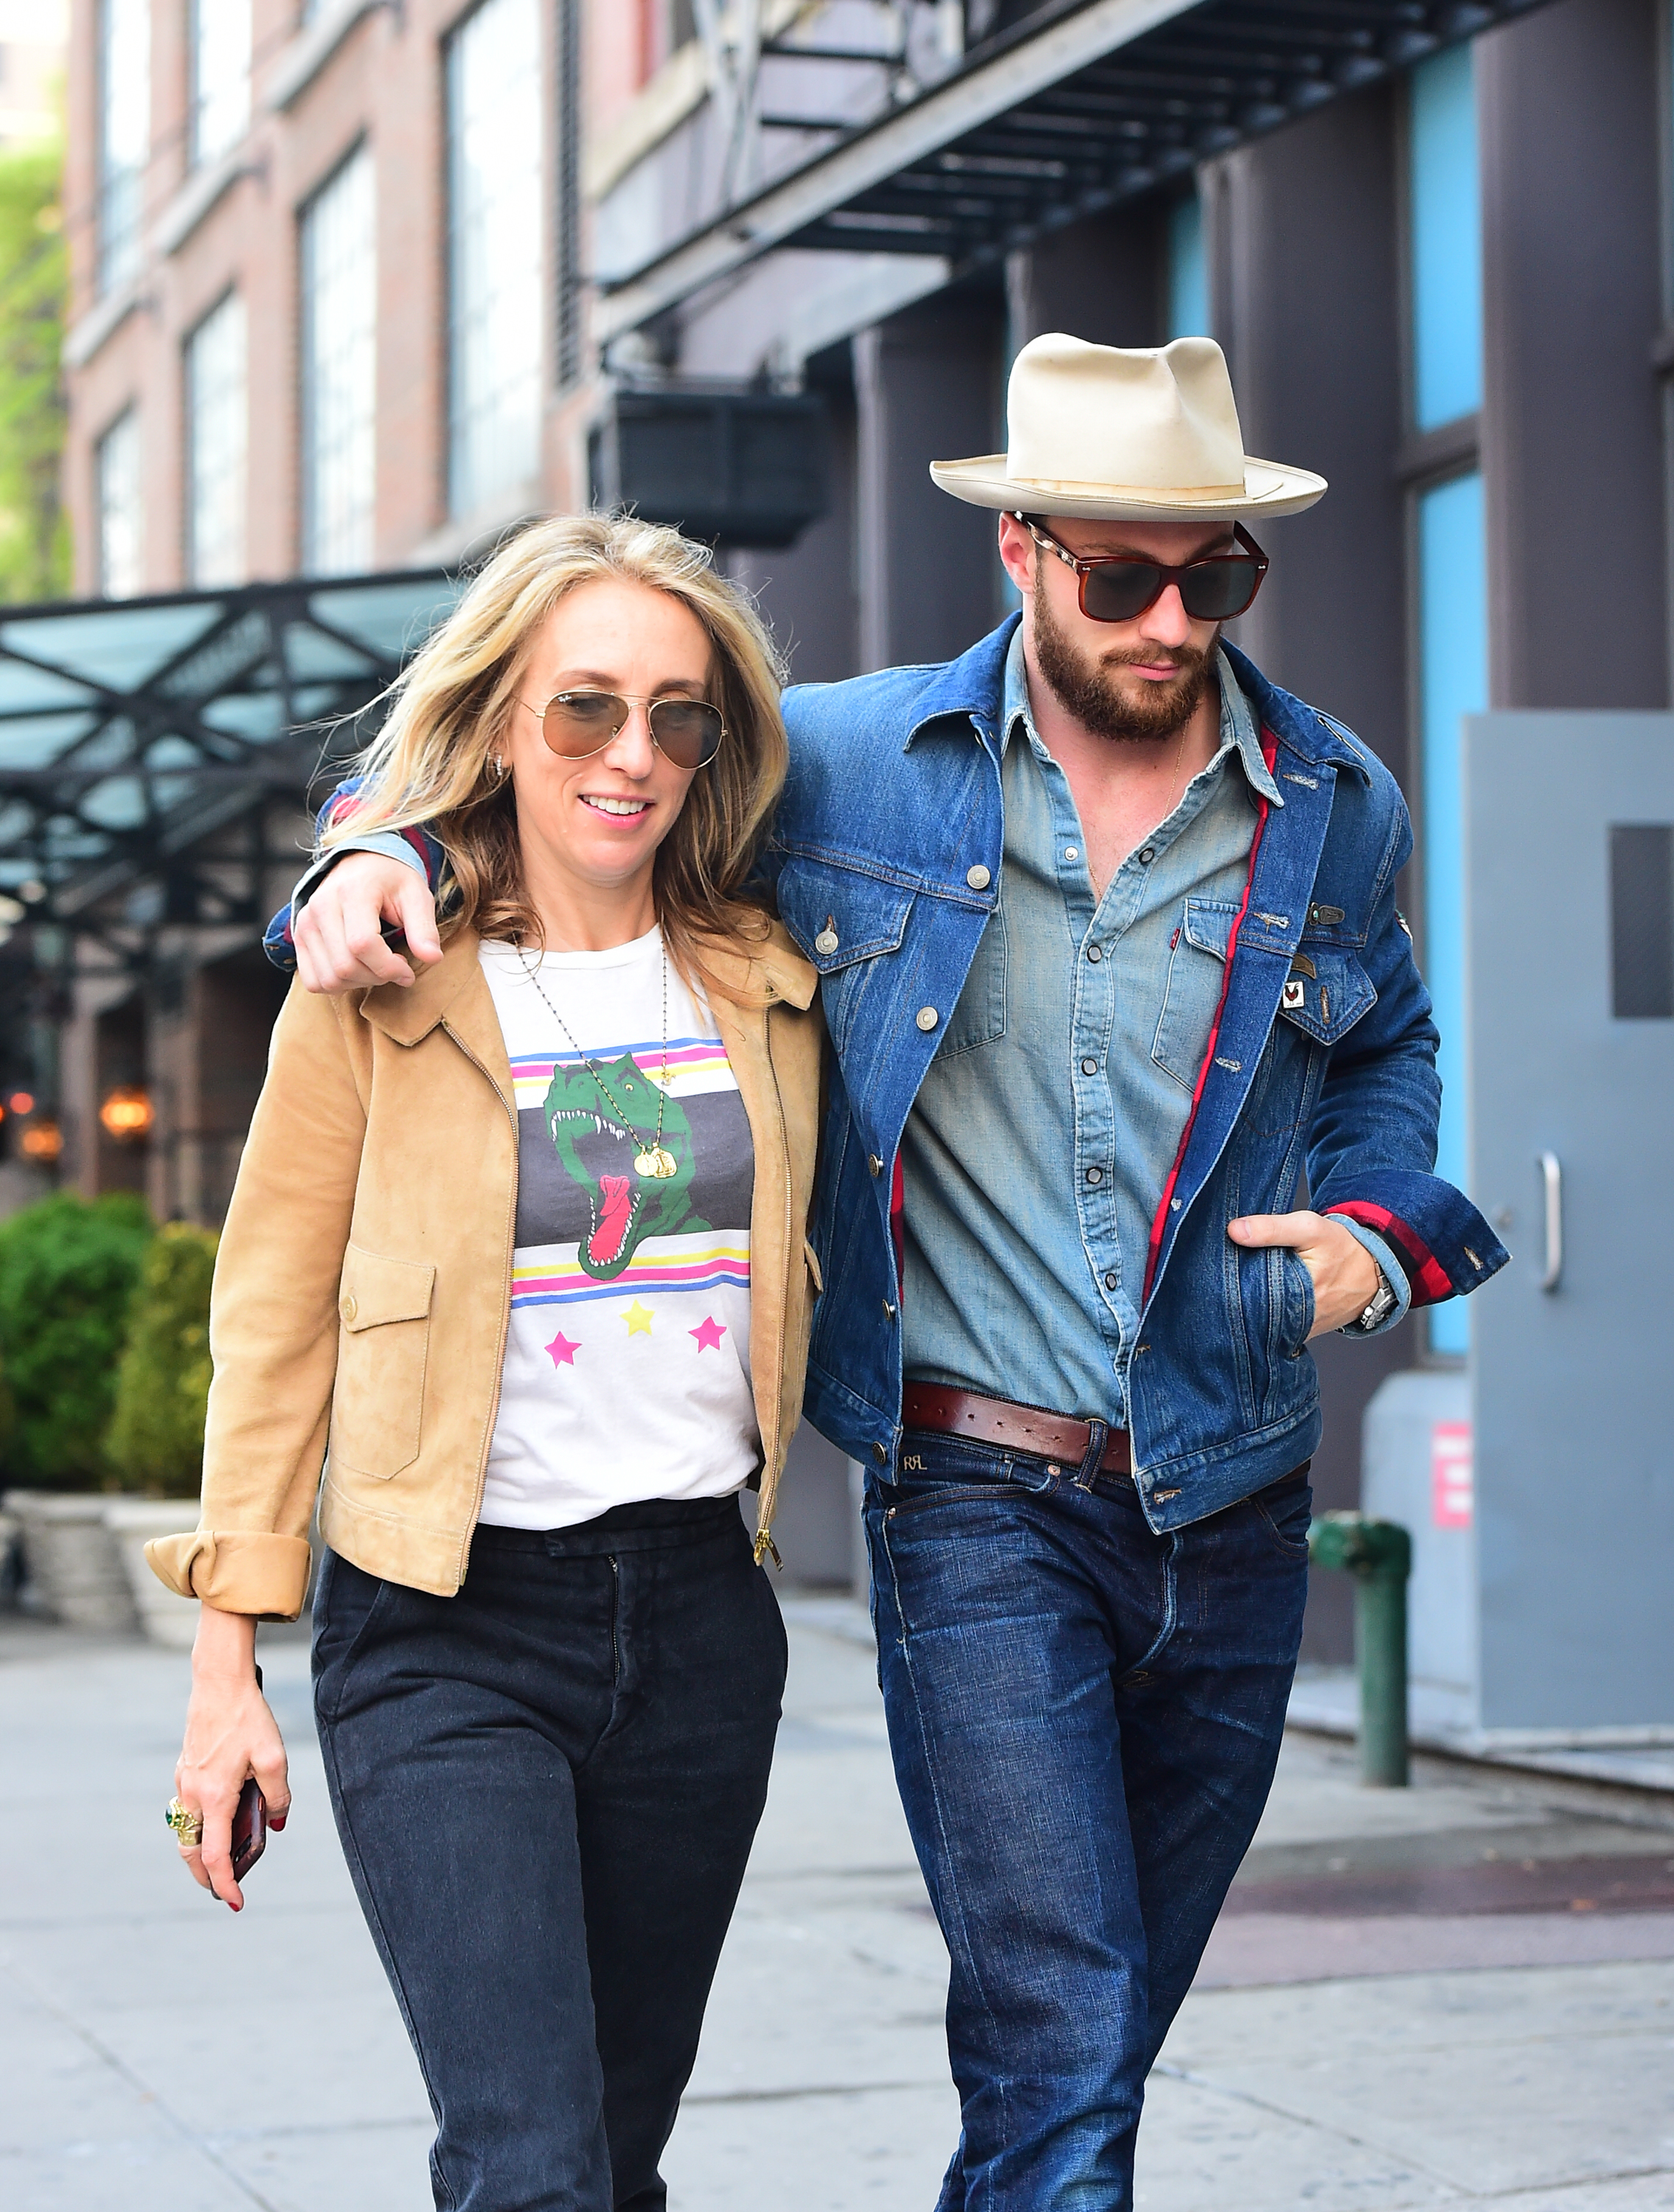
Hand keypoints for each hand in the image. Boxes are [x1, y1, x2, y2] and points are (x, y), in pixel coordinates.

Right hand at [174, 1606, 290, 1911]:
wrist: (218, 1684)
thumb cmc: (248, 1718)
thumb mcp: (273, 1757)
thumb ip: (278, 1794)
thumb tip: (278, 1820)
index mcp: (215, 1797)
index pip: (216, 1857)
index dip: (226, 1884)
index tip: (237, 1902)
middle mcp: (193, 1795)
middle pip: (192, 1852)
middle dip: (207, 1877)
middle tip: (226, 1889)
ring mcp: (183, 1783)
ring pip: (186, 1832)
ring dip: (201, 1852)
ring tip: (224, 1861)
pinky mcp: (183, 1771)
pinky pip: (188, 1810)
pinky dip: (199, 1827)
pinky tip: (220, 1821)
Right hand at [291, 852, 442, 993]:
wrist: (359, 863)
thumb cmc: (391, 880)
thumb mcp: (416, 894)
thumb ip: (424, 927)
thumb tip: (432, 958)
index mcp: (351, 892)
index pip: (362, 945)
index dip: (389, 967)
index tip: (407, 970)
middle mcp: (320, 907)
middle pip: (345, 967)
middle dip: (377, 977)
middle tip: (395, 967)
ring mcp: (305, 923)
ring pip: (329, 979)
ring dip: (359, 983)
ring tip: (376, 966)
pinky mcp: (299, 937)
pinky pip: (314, 981)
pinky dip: (338, 985)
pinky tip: (356, 969)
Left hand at [1227, 1210, 1379, 1336]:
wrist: (1372, 1271)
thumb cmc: (1341, 1248)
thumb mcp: (1310, 1228)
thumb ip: (1272, 1228)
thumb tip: (1234, 1231)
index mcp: (1297, 1296)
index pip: (1247, 1295)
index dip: (1230, 1282)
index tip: (1218, 1268)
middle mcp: (1296, 1321)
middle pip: (1251, 1310)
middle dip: (1236, 1294)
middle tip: (1224, 1275)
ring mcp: (1298, 1330)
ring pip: (1261, 1320)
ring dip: (1248, 1304)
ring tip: (1236, 1284)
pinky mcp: (1300, 1332)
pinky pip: (1273, 1325)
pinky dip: (1262, 1310)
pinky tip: (1254, 1295)